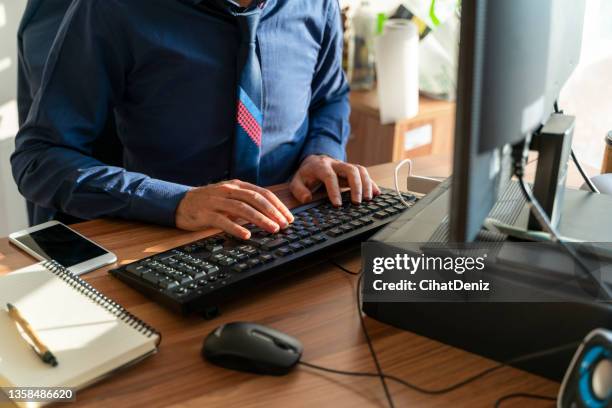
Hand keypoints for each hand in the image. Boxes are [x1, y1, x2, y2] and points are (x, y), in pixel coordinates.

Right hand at [175, 179, 293, 238]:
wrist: (179, 203)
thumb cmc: (209, 202)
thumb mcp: (229, 197)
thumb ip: (247, 201)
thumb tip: (271, 213)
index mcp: (236, 185)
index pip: (262, 193)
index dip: (277, 205)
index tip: (288, 217)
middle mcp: (228, 190)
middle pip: (254, 198)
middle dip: (272, 211)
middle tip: (284, 224)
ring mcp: (216, 201)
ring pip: (241, 208)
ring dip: (259, 219)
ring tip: (272, 229)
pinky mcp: (205, 213)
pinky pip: (222, 220)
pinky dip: (236, 228)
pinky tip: (246, 235)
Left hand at [290, 155, 380, 205]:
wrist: (314, 162)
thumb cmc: (307, 175)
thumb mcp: (296, 181)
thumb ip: (298, 190)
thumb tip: (307, 198)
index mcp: (321, 166)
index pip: (330, 176)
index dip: (334, 190)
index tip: (338, 205)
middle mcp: (336, 164)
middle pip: (350, 170)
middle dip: (356, 186)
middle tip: (357, 203)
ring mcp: (346, 166)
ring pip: (360, 170)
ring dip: (366, 184)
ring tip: (368, 200)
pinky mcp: (353, 170)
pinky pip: (365, 174)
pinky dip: (371, 183)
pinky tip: (376, 193)